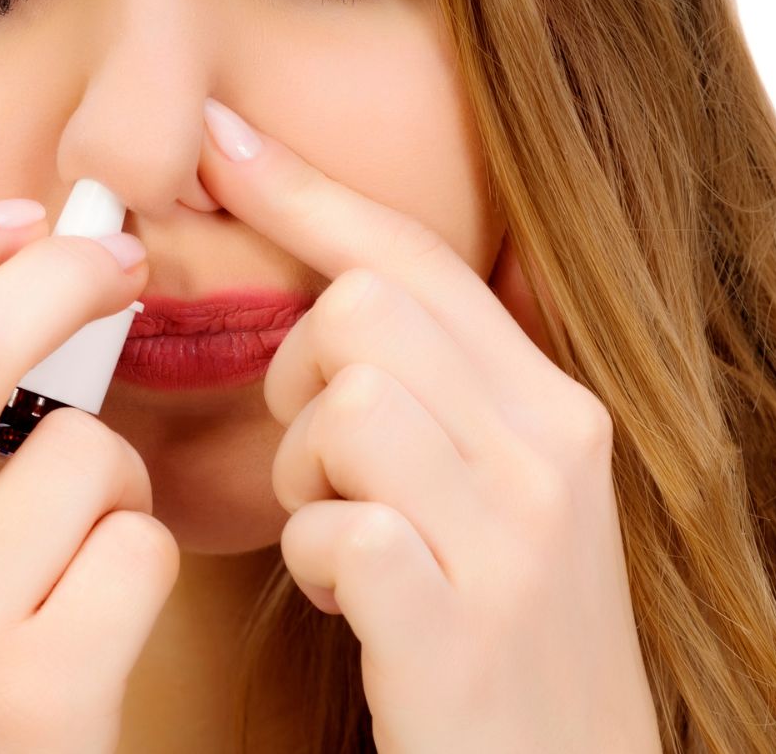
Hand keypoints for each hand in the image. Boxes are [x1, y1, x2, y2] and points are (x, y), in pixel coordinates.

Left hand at [197, 98, 660, 753]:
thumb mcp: (506, 500)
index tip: (216, 135)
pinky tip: (345, 597)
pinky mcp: (458, 632)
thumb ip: (444, 395)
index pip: (418, 258)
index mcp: (558, 409)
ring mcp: (513, 542)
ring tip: (338, 537)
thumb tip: (333, 288)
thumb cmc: (505, 641)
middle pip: (366, 310)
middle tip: (320, 461)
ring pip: (347, 400)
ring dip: (305, 473)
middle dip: (299, 373)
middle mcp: (553, 453)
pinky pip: (336, 527)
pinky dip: (312, 558)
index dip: (308, 192)